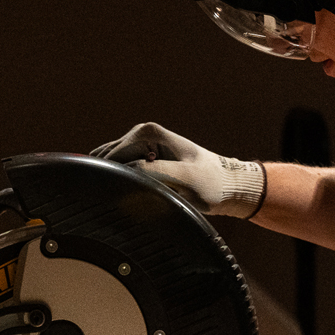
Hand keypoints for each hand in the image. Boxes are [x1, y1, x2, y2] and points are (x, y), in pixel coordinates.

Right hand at [91, 123, 265, 217]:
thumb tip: (126, 173)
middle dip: (108, 177)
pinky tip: (124, 193)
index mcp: (149, 133)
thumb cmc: (210, 183)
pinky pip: (119, 168)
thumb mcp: (183, 180)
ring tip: (119, 198)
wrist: (226, 185)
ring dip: (112, 179)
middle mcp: (142, 133)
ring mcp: (141, 144)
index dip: (109, 176)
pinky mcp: (142, 157)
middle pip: (108, 158)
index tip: (107, 196)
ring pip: (111, 163)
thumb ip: (154, 174)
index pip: (114, 155)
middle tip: (111, 201)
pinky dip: (118, 179)